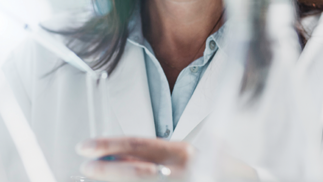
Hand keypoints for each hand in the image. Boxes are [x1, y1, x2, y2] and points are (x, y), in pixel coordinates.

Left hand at [76, 137, 193, 180]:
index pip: (137, 143)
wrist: (236, 181)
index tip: (85, 147)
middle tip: (85, 167)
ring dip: (115, 181)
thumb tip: (112, 156)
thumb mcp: (178, 156)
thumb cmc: (200, 169)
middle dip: (107, 171)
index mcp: (180, 152)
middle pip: (137, 171)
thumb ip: (149, 156)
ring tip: (93, 178)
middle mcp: (181, 170)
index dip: (108, 144)